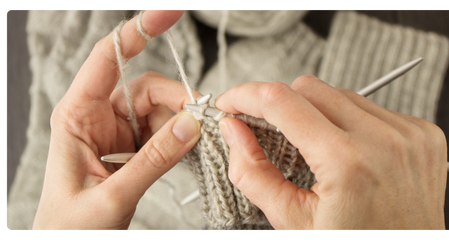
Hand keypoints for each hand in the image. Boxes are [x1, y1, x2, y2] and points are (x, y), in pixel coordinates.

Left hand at [33, 9, 202, 231]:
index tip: (171, 12)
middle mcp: (97, 116)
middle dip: (177, 98)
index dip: (139, 31)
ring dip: (182, 120)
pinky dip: (181, 136)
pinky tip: (190, 147)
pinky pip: (163, 130)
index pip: (110, 58)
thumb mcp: (112, 196)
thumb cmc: (70, 229)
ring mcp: (117, 131)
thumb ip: (154, 159)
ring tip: (199, 139)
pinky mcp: (132, 147)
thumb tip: (192, 124)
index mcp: (77, 115)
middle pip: (146, 87)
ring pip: (159, 109)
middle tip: (204, 117)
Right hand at [215, 75, 447, 231]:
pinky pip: (370, 106)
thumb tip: (233, 130)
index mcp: (346, 162)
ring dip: (316, 112)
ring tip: (317, 149)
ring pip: (339, 93)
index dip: (246, 95)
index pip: (280, 101)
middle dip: (280, 105)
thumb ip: (252, 172)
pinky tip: (349, 151)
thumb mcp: (292, 222)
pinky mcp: (422, 133)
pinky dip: (349, 121)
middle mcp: (382, 139)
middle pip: (308, 88)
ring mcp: (407, 133)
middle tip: (270, 129)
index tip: (232, 102)